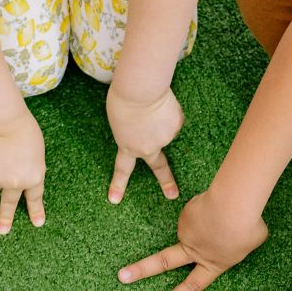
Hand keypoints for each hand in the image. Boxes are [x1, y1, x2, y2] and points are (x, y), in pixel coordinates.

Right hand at [0, 112, 45, 234]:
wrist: (1, 119)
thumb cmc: (23, 129)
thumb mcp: (36, 151)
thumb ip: (30, 168)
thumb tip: (19, 180)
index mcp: (34, 177)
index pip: (34, 198)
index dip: (36, 211)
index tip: (37, 224)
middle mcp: (15, 183)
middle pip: (9, 204)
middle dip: (6, 219)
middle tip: (2, 231)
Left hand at [106, 87, 181, 203]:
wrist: (140, 90)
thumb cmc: (123, 100)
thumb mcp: (119, 120)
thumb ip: (132, 131)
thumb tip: (149, 130)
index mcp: (128, 147)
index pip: (123, 169)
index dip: (118, 184)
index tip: (114, 200)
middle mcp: (148, 148)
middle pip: (159, 167)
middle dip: (166, 182)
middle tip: (172, 195)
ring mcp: (165, 138)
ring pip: (164, 129)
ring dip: (160, 119)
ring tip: (151, 105)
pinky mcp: (176, 125)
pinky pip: (174, 118)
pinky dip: (168, 110)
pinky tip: (162, 103)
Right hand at [118, 188, 266, 290]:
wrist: (233, 205)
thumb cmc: (248, 225)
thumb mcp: (252, 242)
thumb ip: (238, 244)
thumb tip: (228, 236)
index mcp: (214, 264)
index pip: (193, 286)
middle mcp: (195, 251)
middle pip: (162, 262)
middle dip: (140, 270)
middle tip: (122, 276)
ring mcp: (187, 232)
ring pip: (196, 226)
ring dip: (210, 220)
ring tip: (229, 214)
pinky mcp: (185, 214)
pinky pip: (199, 210)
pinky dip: (210, 208)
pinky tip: (220, 204)